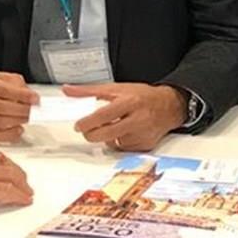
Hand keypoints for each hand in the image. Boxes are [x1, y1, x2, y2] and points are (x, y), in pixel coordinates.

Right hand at [0, 72, 38, 143]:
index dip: (21, 95)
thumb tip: (31, 98)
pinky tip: (19, 129)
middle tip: (34, 110)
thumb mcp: (8, 78)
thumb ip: (19, 86)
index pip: (2, 89)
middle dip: (21, 109)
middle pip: (0, 107)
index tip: (34, 98)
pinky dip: (10, 135)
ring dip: (18, 121)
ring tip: (28, 117)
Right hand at [0, 145, 33, 214]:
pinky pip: (9, 191)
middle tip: (21, 178)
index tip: (3, 163)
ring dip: (21, 183)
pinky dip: (19, 195)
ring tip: (26, 189)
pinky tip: (24, 199)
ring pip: (11, 175)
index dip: (0, 160)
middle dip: (15, 171)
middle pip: (4, 162)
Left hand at [66, 83, 185, 150]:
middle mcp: (138, 119)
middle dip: (92, 134)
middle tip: (87, 130)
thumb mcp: (116, 88)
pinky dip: (119, 143)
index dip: (88, 122)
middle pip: (107, 134)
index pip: (103, 115)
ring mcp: (142, 134)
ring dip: (107, 137)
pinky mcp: (145, 145)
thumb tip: (68, 90)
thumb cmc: (142, 96)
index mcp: (129, 102)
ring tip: (112, 126)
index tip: (78, 125)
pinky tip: (123, 133)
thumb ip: (89, 91)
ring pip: (114, 143)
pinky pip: (124, 149)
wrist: (169, 106)